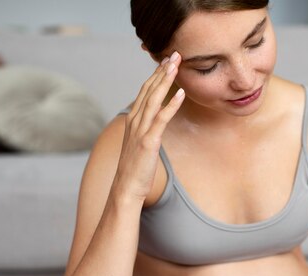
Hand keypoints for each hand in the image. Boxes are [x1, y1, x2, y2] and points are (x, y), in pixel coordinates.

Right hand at [115, 51, 184, 199]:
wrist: (125, 189)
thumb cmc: (134, 169)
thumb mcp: (139, 145)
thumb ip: (145, 131)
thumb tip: (154, 124)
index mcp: (132, 120)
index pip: (144, 91)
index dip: (155, 75)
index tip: (166, 61)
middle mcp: (134, 121)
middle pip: (149, 90)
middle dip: (162, 71)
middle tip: (174, 54)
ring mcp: (140, 130)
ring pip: (154, 99)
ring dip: (166, 80)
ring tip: (177, 64)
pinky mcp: (149, 141)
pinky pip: (161, 119)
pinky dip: (171, 104)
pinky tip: (181, 93)